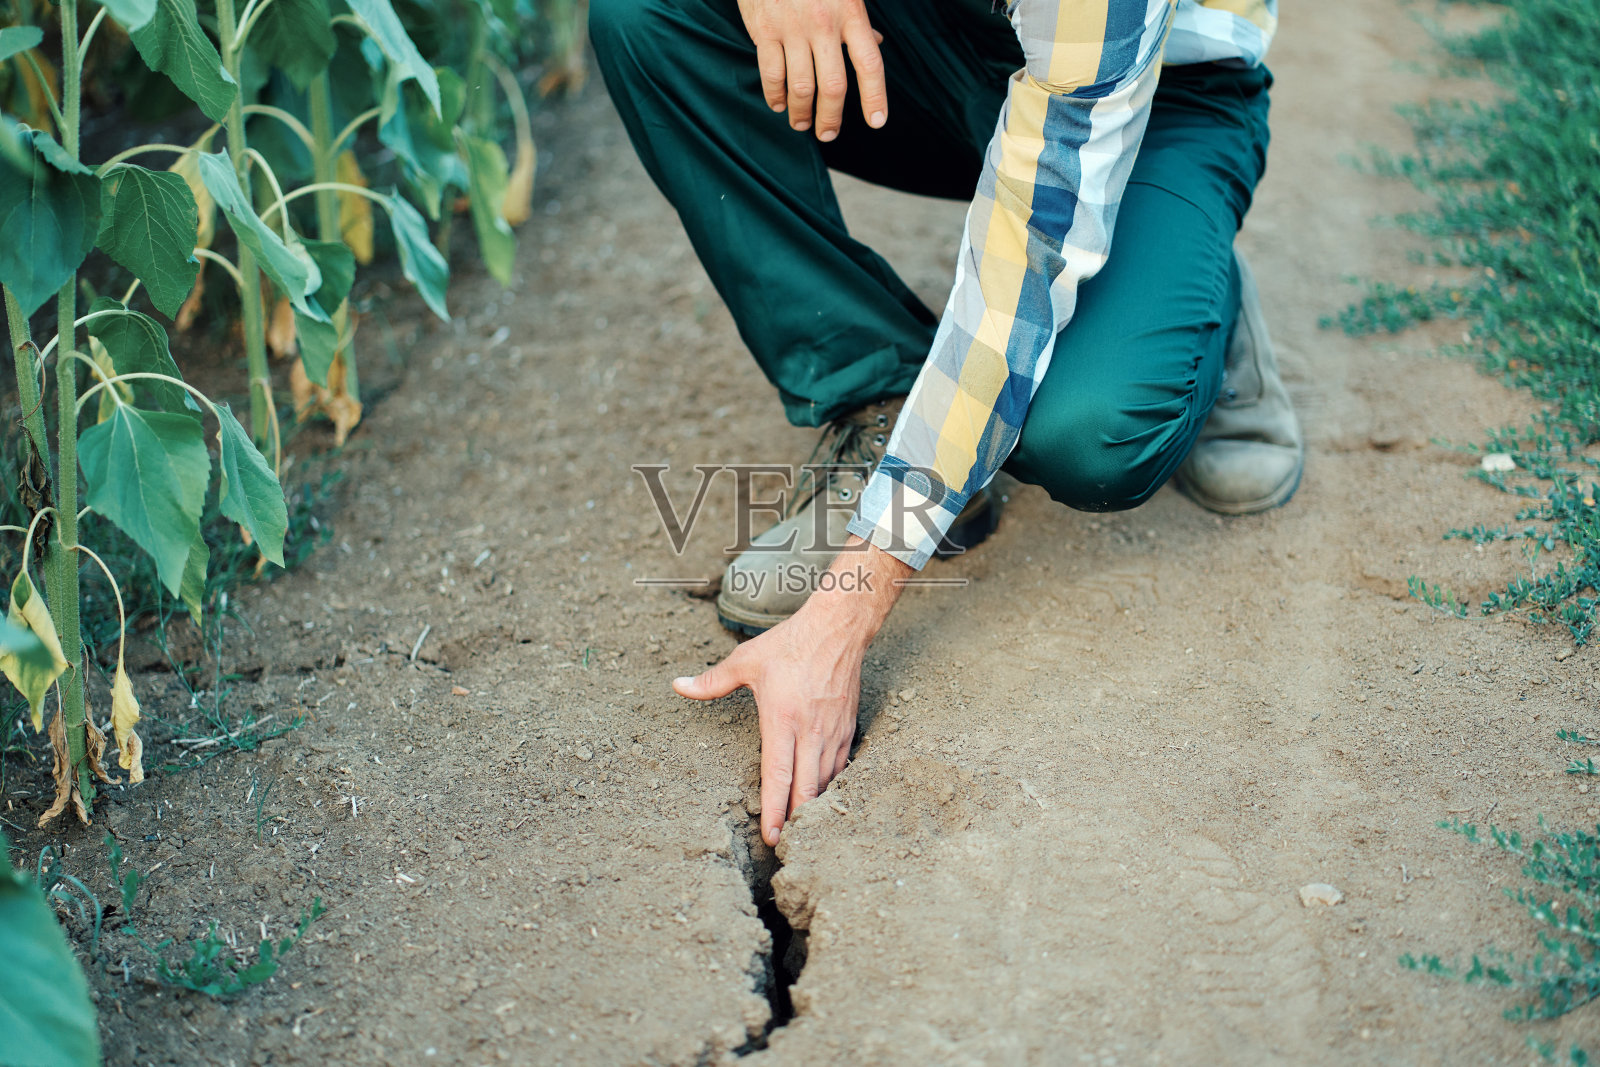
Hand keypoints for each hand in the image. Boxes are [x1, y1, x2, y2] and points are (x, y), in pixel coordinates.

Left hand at [673, 538, 909, 844]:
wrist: (838, 629)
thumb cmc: (790, 644)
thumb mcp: (746, 661)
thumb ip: (711, 681)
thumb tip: (677, 686)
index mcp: (782, 719)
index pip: (778, 776)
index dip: (775, 810)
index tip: (770, 837)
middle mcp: (810, 732)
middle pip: (805, 790)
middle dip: (794, 822)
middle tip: (783, 846)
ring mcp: (832, 733)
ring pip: (826, 784)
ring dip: (813, 808)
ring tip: (800, 831)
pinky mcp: (848, 730)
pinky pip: (840, 769)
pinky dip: (830, 788)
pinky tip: (821, 798)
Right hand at [734, 0, 886, 141]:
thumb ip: (859, 21)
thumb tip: (878, 42)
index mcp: (851, 14)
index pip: (870, 64)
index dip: (875, 97)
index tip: (876, 122)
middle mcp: (824, 24)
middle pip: (833, 86)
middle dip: (831, 118)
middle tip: (827, 134)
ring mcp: (793, 28)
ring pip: (800, 87)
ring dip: (800, 112)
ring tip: (800, 123)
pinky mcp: (765, 30)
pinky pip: (771, 73)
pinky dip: (774, 94)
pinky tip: (777, 103)